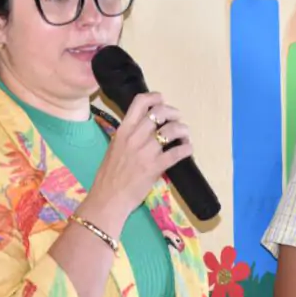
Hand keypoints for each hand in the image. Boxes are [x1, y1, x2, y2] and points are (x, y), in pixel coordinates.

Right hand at [83, 92, 193, 230]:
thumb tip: (145, 128)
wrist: (108, 199)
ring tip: (184, 135)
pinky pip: (176, 152)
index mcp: (123, 131)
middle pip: (159, 113)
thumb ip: (128, 136)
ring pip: (171, 130)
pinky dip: (186, 148)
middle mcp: (134, 137)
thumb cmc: (109, 176)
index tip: (162, 100)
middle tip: (177, 120)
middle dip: (173, 113)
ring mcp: (145, 152)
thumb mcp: (114, 148)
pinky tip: (188, 149)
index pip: (140, 103)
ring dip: (182, 130)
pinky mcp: (155, 167)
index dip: (155, 97)